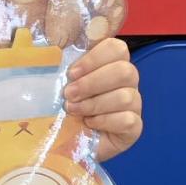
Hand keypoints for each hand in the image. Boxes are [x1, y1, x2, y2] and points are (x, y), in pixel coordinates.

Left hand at [65, 37, 141, 163]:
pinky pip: (128, 120)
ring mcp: (133, 105)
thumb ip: (59, 62)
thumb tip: (51, 39)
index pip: (117, 48)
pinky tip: (89, 125)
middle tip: (69, 94)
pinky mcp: (134, 128)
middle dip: (93, 83)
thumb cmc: (60, 111)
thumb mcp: (56, 84)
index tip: (72, 73)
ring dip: (94, 104)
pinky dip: (105, 121)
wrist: (61, 144)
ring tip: (74, 111)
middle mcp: (126, 83)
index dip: (95, 58)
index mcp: (109, 65)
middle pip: (125, 71)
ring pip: (126, 96)